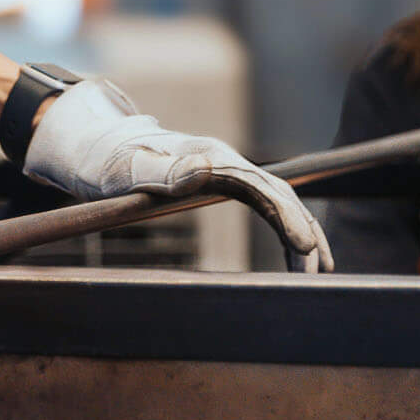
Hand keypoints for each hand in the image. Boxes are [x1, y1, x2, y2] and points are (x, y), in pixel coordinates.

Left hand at [22, 75, 334, 270]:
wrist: (96, 147)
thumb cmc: (107, 163)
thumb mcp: (126, 170)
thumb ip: (162, 171)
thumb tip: (205, 171)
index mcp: (209, 157)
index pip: (260, 188)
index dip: (284, 217)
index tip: (302, 247)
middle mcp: (225, 160)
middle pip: (279, 194)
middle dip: (303, 231)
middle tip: (318, 272)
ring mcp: (225, 169)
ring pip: (277, 199)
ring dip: (302, 231)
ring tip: (322, 268)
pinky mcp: (220, 181)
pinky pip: (263, 204)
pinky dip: (285, 226)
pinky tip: (298, 251)